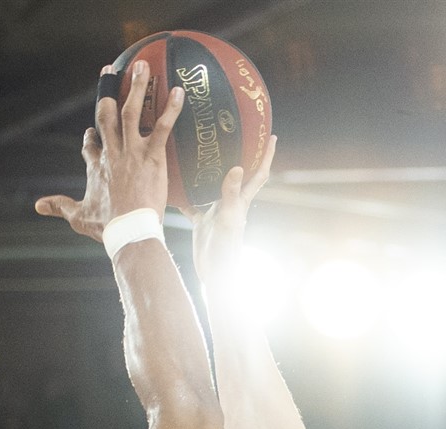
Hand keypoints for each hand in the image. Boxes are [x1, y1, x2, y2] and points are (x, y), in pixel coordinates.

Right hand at [35, 61, 185, 241]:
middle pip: (107, 115)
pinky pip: (162, 126)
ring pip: (132, 111)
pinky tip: (178, 91)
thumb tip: (37, 205)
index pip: (91, 145)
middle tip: (109, 71)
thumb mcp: (78, 216)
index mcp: (96, 165)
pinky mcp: (151, 155)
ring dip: (137, 87)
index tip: (91, 132)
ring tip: (142, 66)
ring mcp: (131, 151)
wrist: (128, 230)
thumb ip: (59, 206)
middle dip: (107, 90)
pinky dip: (171, 108)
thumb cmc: (106, 226)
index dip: (91, 137)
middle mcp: (112, 152)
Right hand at [193, 135, 276, 283]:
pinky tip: (175, 184)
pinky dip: (185, 194)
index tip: (271, 136)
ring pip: (212, 185)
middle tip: (234, 134)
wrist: (216, 276)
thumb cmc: (225, 250)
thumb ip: (231, 195)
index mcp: (241, 201)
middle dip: (239, 155)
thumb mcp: (227, 219)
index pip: (258, 174)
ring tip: (201, 151)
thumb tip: (237, 167)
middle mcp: (230, 203)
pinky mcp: (202, 222)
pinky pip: (192, 203)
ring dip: (209, 170)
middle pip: (237, 174)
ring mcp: (215, 212)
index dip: (266, 155)